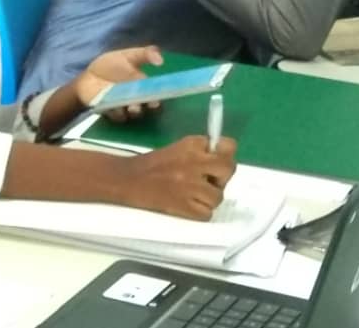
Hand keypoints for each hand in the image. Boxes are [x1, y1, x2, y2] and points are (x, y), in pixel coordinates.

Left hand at [73, 45, 163, 122]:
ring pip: (133, 113)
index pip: (156, 94)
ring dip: (134, 110)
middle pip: (146, 106)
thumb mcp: (128, 56)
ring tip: (131, 106)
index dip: (159, 96)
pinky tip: (112, 106)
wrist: (89, 76)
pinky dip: (116, 112)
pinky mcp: (111, 112)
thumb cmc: (111, 65)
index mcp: (144, 85)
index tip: (158, 98)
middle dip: (147, 105)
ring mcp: (124, 107)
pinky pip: (117, 116)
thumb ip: (145, 54)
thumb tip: (161, 60)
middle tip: (148, 103)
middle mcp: (137, 98)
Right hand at [114, 136, 237, 219]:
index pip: (229, 146)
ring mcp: (190, 184)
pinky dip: (200, 213)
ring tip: (194, 196)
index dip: (226, 155)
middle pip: (228, 169)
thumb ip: (201, 150)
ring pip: (218, 196)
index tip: (216, 162)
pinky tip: (188, 206)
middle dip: (222, 178)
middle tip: (209, 182)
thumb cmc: (154, 163)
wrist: (129, 179)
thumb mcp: (180, 148)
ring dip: (209, 199)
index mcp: (193, 144)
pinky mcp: (183, 205)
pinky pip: (206, 214)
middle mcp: (195, 162)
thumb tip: (223, 156)